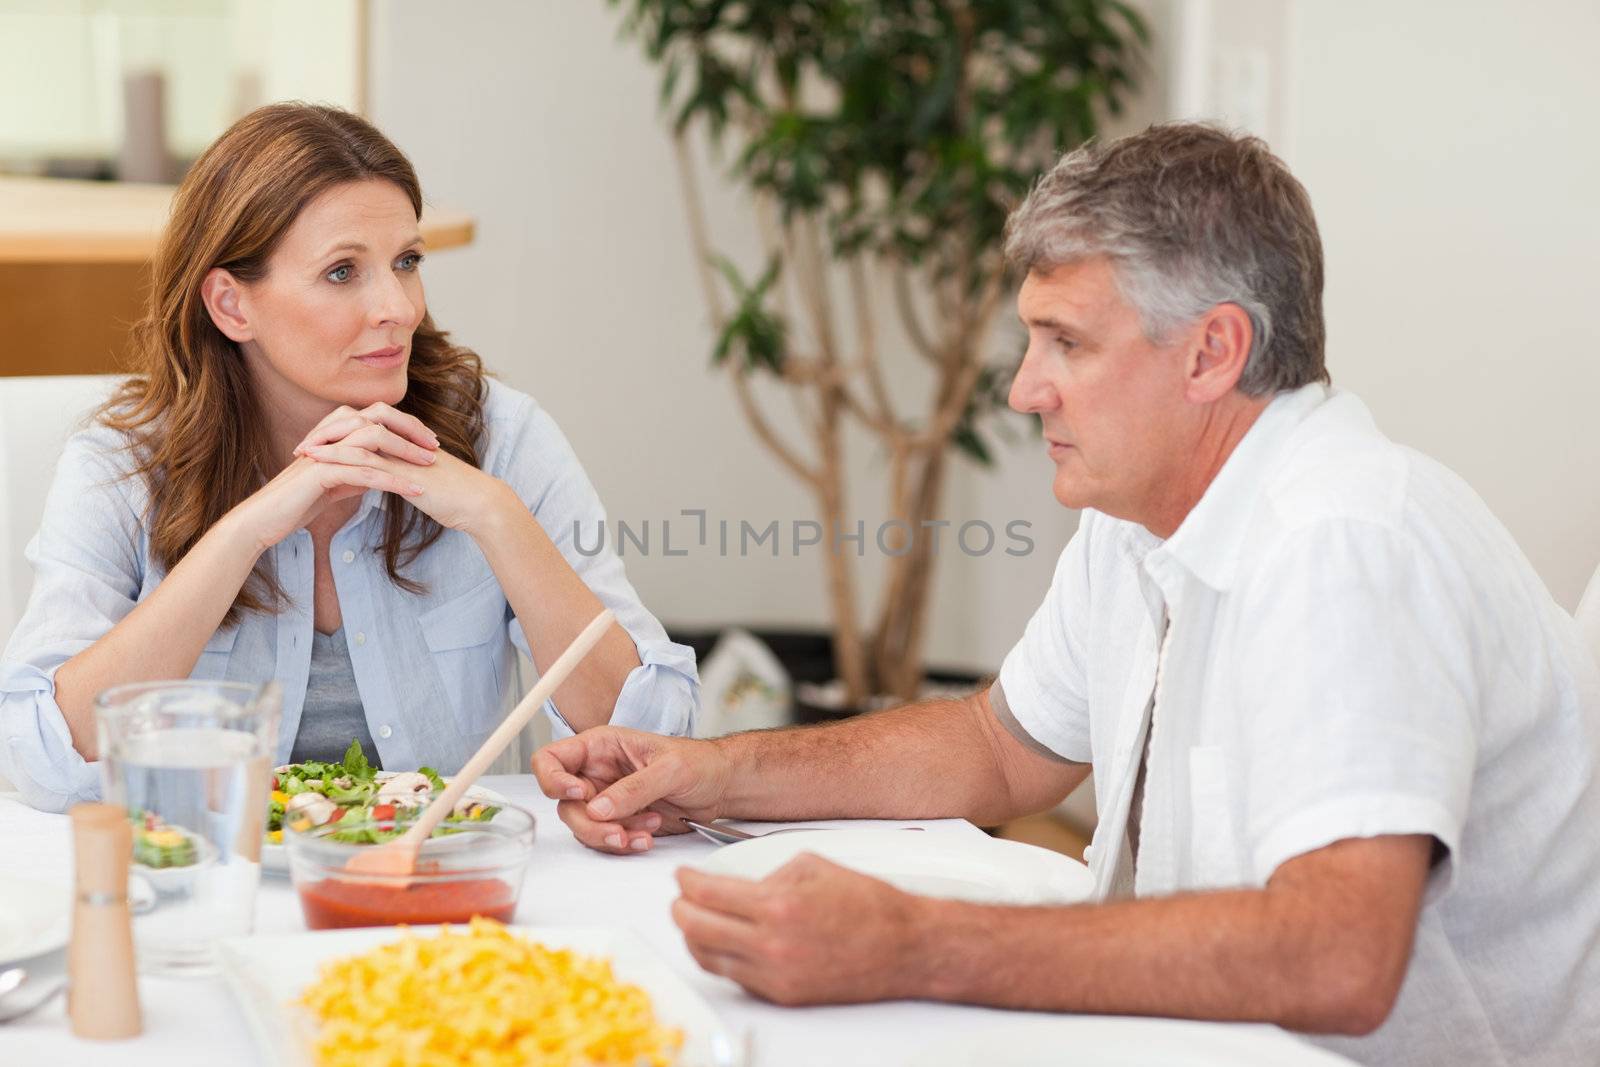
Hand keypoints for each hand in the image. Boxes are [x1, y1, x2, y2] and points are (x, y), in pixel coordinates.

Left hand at [295, 404, 507, 534]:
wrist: (479, 504)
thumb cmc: (457, 498)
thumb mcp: (425, 483)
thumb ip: (406, 476)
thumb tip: (391, 481)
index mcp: (406, 441)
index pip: (367, 428)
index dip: (341, 433)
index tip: (318, 444)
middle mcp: (402, 440)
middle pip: (357, 423)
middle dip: (328, 431)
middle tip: (304, 443)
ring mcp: (402, 451)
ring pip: (357, 437)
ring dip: (326, 442)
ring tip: (302, 450)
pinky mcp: (402, 468)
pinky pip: (364, 457)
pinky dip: (337, 457)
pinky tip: (318, 464)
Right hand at [532, 727, 730, 853]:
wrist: (720, 785)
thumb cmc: (698, 762)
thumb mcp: (670, 769)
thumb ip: (634, 788)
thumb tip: (599, 808)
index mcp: (601, 747)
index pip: (552, 759)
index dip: (553, 779)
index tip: (577, 793)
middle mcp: (598, 773)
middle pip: (565, 803)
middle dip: (590, 824)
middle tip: (618, 832)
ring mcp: (606, 799)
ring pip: (584, 826)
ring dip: (611, 836)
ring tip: (644, 831)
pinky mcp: (620, 820)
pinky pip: (606, 838)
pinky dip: (625, 843)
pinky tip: (648, 835)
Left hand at [673, 855, 923, 1004]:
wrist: (904, 947)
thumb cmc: (868, 905)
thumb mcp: (813, 867)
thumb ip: (768, 874)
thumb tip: (737, 883)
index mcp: (777, 905)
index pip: (707, 894)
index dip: (686, 883)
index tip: (682, 877)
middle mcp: (770, 944)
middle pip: (696, 928)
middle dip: (680, 909)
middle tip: (681, 898)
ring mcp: (775, 974)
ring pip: (708, 958)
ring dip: (694, 936)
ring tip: (695, 921)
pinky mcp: (783, 995)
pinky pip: (734, 977)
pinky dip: (720, 958)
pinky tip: (722, 944)